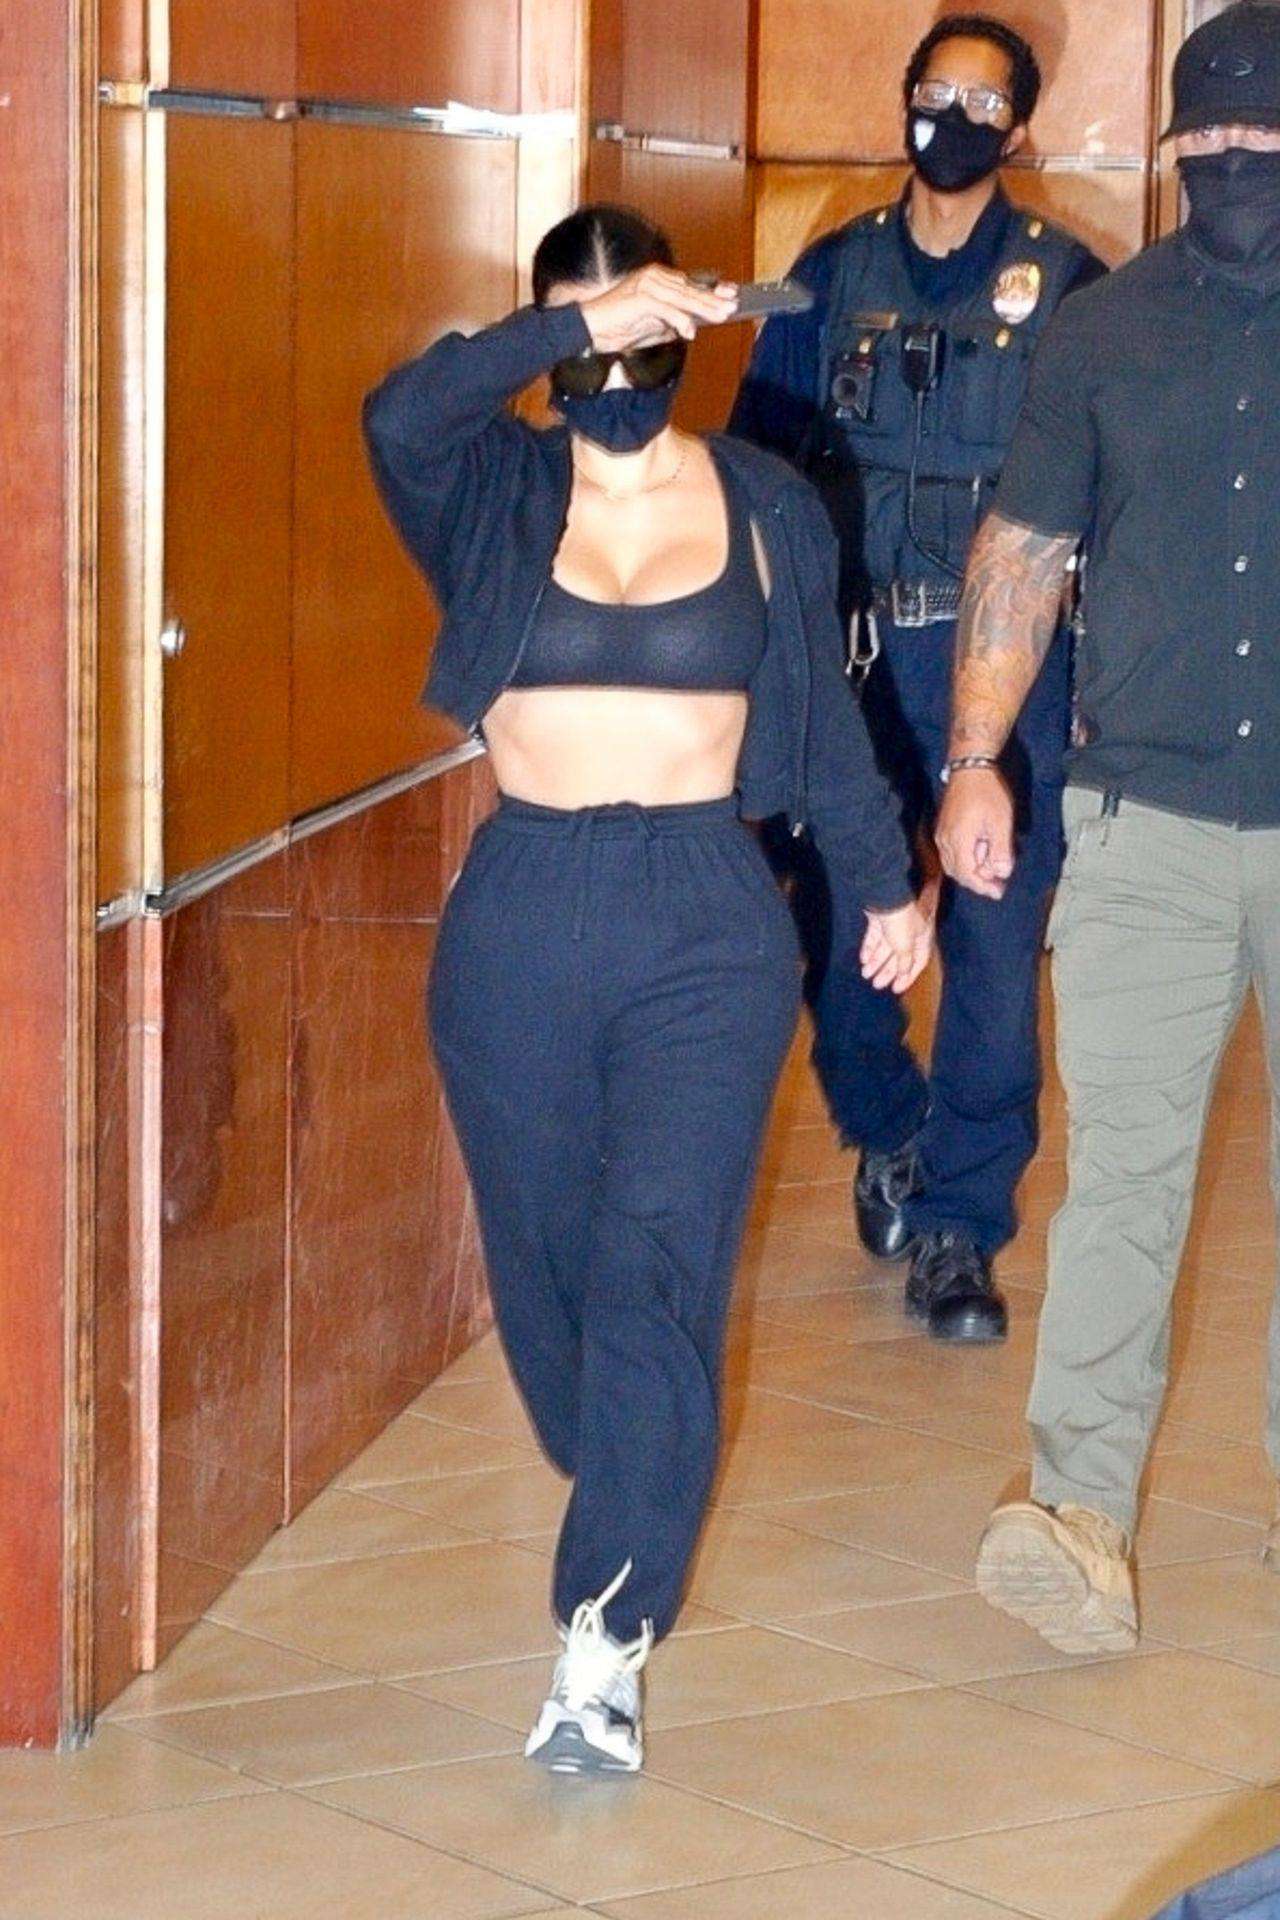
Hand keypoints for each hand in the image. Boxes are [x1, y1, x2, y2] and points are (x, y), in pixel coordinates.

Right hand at [579, 266, 738, 351]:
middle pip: (690, 289)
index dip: (711, 289)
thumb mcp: (650, 326)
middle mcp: (653, 277)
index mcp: (656, 279)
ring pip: (683, 296)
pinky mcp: (641, 297)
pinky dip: (680, 320)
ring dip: (704, 307)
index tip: (731, 293)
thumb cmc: (615, 327)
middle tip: (733, 305)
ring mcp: (647, 285)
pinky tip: (690, 332)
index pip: (689, 284)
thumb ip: (669, 324)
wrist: (587, 328)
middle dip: (713, 298)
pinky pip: (667, 309)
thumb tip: (689, 328)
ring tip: (721, 315)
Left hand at [860, 900, 932, 995]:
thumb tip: (903, 974)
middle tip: (876, 985)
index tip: (896, 989)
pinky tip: (863, 959)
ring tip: (866, 974)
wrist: (886, 895)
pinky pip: (874, 937)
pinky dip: (869, 948)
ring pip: (884, 948)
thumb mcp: (906, 945)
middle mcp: (910, 932)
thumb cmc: (901, 921)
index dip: (908, 976)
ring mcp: (893, 924)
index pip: (918, 961)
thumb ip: (905, 961)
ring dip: (875, 962)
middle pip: (899, 956)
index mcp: (922, 937)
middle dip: (888, 971)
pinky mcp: (879, 918)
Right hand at [936, 766, 1015, 899]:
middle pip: (958, 873)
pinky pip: (950, 854)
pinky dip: (964, 862)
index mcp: (958, 841)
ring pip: (953, 864)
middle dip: (978, 882)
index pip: (968, 875)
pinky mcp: (943, 828)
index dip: (983, 886)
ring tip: (989, 873)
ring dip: (971, 872)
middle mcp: (945, 841)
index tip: (999, 892)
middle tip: (997, 885)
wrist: (969, 768)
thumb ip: (1001, 850)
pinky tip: (978, 857)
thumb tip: (1002, 872)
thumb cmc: (988, 793)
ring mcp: (941, 834)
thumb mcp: (1000, 822)